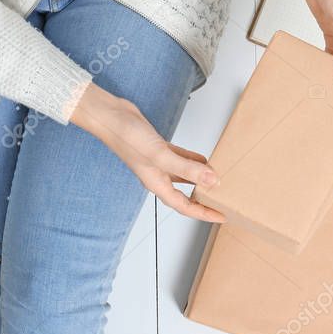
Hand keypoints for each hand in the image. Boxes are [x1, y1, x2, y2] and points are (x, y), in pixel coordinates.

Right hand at [71, 83, 224, 221]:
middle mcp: (158, 175)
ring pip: (184, 175)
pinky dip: (193, 159)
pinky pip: (180, 158)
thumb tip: (213, 181)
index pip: (184, 206)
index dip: (203, 213)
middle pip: (185, 194)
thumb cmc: (126, 138)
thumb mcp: (161, 155)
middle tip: (222, 201)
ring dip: (200, 178)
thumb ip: (187, 169)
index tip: (220, 216)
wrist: (110, 117)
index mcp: (156, 184)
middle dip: (203, 200)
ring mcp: (158, 161)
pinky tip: (203, 159)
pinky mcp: (158, 147)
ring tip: (218, 179)